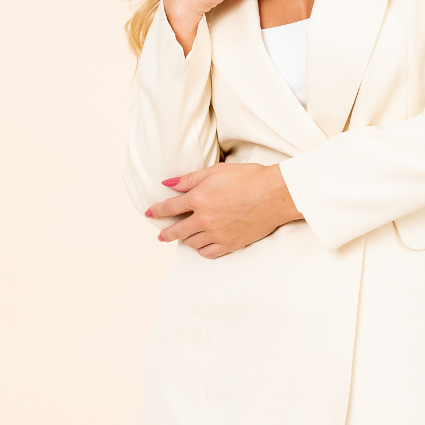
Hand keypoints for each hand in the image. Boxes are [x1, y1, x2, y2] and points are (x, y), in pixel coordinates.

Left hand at [146, 163, 301, 257]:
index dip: (157, 211)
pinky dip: (201, 249)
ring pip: (191, 243)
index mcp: (199, 198)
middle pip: (177, 230)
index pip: (170, 207)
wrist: (275, 194)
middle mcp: (204, 219)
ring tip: (184, 237)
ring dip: (185, 240)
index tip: (150, 213)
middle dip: (166, 233)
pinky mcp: (231, 243)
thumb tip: (168, 184)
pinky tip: (200, 245)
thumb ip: (189, 179)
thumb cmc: (249, 178)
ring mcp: (217, 233)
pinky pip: (208, 252)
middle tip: (161, 235)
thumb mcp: (216, 171)